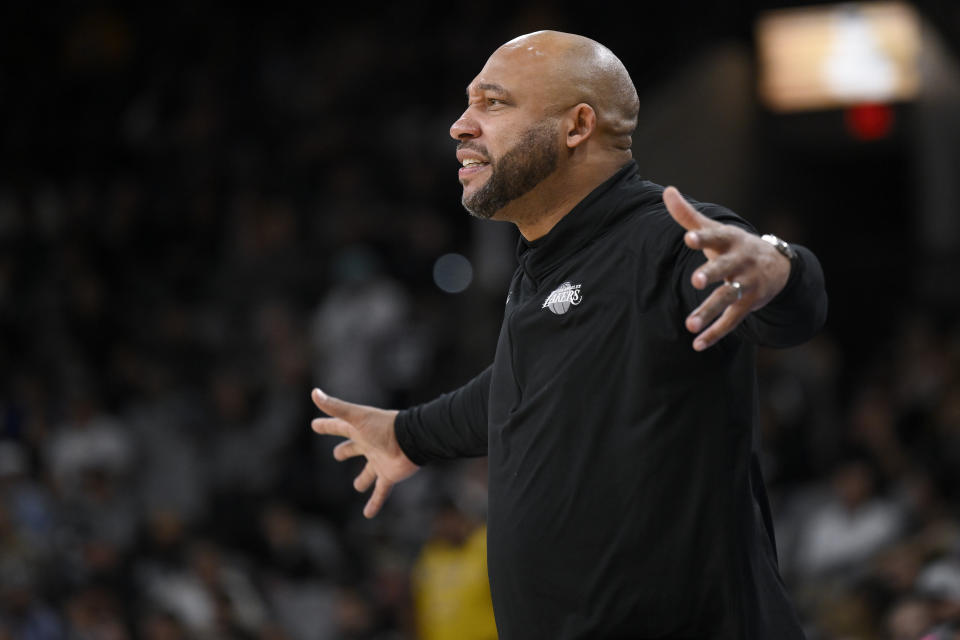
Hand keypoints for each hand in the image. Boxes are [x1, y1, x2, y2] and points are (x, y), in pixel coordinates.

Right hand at [311, 389, 419, 517]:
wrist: (412, 440)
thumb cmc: (384, 427)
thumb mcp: (356, 417)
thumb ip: (335, 407)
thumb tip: (314, 393)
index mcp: (359, 430)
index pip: (339, 426)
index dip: (327, 425)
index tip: (315, 424)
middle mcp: (369, 445)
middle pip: (354, 448)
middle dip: (346, 451)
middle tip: (337, 455)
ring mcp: (379, 461)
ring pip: (368, 472)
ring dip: (363, 479)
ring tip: (358, 486)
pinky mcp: (389, 475)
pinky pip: (380, 491)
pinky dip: (375, 502)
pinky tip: (368, 514)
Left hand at [663, 186, 790, 350]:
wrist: (779, 266)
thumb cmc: (734, 246)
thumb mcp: (715, 230)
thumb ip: (688, 215)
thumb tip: (666, 190)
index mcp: (730, 241)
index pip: (716, 236)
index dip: (703, 236)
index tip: (688, 237)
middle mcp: (740, 262)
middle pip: (725, 268)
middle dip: (712, 274)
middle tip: (695, 281)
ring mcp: (746, 284)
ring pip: (727, 298)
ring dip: (709, 312)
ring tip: (689, 325)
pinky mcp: (748, 305)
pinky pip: (732, 321)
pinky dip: (715, 333)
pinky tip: (697, 344)